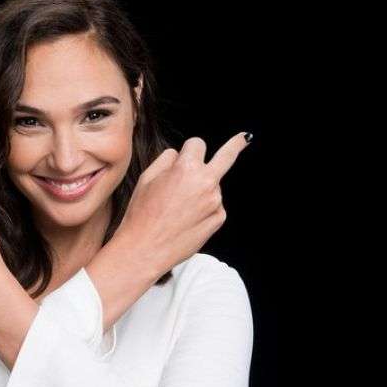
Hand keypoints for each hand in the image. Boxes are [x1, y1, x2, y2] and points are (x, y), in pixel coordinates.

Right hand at [113, 132, 251, 274]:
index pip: (197, 143)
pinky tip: (185, 220)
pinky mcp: (218, 218)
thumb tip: (178, 154)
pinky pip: (213, 205)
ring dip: (200, 189)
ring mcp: (215, 202)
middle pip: (227, 156)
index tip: (187, 152)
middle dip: (236, 144)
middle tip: (245, 138)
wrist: (146, 249)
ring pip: (212, 185)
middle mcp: (206, 183)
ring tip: (177, 209)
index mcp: (186, 168)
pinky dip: (203, 208)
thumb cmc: (142, 214)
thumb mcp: (147, 178)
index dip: (188, 150)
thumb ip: (166, 159)